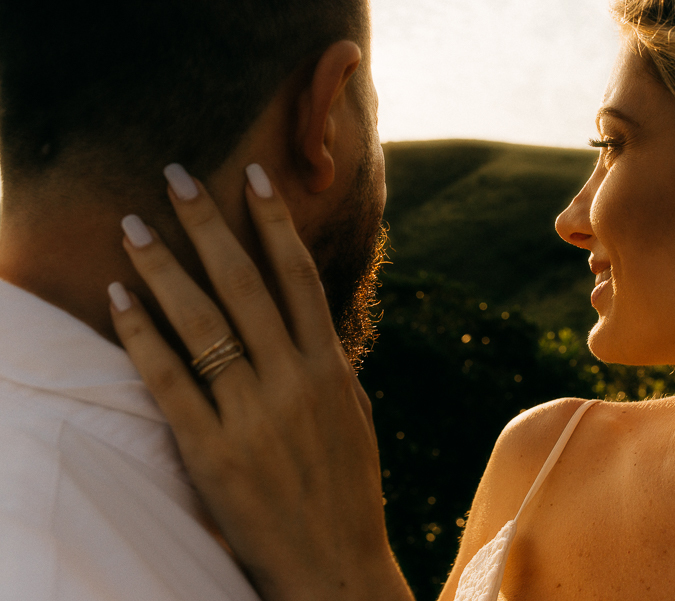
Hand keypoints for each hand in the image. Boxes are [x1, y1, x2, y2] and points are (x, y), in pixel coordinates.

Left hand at [107, 163, 411, 600]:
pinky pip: (171, 382)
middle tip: (176, 176)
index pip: (299, 277)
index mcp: (329, 368)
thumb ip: (330, 363)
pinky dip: (142, 337)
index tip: (253, 176)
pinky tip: (119, 300)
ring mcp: (254, 415)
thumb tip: (310, 319)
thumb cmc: (345, 489)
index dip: (275, 223)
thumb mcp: (352, 417)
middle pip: (246, 284)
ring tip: (133, 227)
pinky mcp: (214, 453)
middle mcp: (294, 381)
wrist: (334, 564)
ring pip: (203, 323)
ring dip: (165, 268)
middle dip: (210, 224)